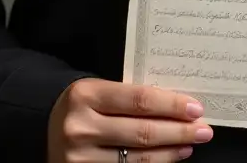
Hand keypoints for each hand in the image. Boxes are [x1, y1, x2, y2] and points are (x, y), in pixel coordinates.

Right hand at [47, 78, 212, 162]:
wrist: (42, 125)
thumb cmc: (83, 104)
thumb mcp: (99, 90)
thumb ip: (130, 97)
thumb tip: (178, 106)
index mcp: (86, 93)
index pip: (139, 100)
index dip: (171, 106)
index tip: (196, 108)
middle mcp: (80, 127)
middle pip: (142, 132)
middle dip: (178, 131)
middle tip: (204, 129)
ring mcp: (79, 157)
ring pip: (136, 158)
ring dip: (170, 152)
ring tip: (190, 144)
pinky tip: (169, 158)